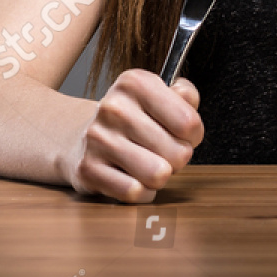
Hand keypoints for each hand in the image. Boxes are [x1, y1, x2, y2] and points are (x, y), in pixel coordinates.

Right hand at [66, 69, 204, 202]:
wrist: (82, 134)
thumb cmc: (133, 118)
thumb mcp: (160, 95)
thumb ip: (185, 96)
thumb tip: (188, 100)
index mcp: (135, 83)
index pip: (189, 122)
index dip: (194, 135)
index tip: (183, 135)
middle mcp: (114, 107)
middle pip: (178, 152)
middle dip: (178, 158)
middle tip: (165, 152)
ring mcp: (98, 139)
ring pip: (158, 175)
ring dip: (161, 176)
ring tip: (151, 165)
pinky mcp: (88, 169)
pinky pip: (135, 192)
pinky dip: (142, 192)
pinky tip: (134, 178)